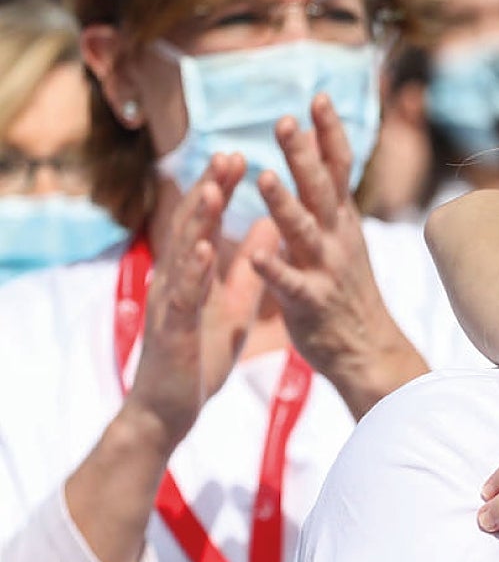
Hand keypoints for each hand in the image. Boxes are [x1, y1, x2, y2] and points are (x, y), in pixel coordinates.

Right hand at [121, 153, 274, 446]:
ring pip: (182, 254)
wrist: (168, 408)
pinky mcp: (172, 330)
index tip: (238, 155)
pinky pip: (183, 298)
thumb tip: (268, 227)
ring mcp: (170, 304)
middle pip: (191, 226)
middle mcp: (175, 280)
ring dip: (197, 221)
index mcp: (192, 273)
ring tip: (214, 187)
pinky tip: (204, 251)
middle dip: (208, 189)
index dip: (220, 188)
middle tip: (228, 153)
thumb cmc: (198, 354)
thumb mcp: (233, 305)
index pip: (205, 222)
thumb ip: (248, 268)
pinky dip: (193, 272)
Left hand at [252, 94, 426, 416]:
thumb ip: (329, 201)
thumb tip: (319, 156)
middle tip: (285, 120)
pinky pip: (288, 283)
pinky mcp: (309, 302)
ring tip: (264, 177)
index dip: (329, 132)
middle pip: (321, 189)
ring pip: (302, 231)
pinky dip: (271, 268)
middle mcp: (337, 238)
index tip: (317, 96)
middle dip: (303, 154)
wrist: (367, 350)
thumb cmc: (347, 293)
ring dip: (283, 204)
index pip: (339, 167)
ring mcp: (325, 269)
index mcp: (342, 222)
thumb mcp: (345, 239)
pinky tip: (253, 255)